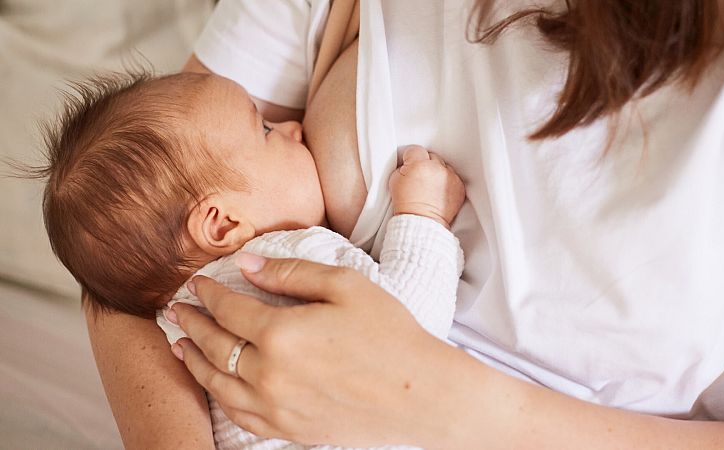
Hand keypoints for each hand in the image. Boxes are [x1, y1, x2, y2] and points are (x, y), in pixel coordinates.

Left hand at [169, 256, 467, 447]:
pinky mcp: (289, 429)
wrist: (420, 394)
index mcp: (282, 333)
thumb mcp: (346, 285)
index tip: (197, 283)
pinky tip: (214, 385)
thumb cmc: (390, 334)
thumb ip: (292, 273)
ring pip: (217, 383)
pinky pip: (239, 414)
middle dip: (191, 324)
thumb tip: (248, 264)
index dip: (209, 293)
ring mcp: (276, 407)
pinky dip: (218, 396)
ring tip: (179, 346)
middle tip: (175, 311)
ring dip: (192, 361)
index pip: (229, 308)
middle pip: (214, 345)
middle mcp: (269, 374)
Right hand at [389, 146, 465, 227]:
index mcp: (419, 164)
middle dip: (425, 164)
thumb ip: (403, 167)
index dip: (411, 158)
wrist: (421, 222)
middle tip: (420, 177)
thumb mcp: (394, 181)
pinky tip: (439, 191)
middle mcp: (436, 168)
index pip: (415, 150)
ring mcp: (450, 177)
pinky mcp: (459, 186)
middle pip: (431, 156)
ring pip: (443, 165)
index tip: (410, 165)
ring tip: (430, 186)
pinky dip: (447, 182)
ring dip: (438, 172)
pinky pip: (453, 177)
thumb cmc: (407, 205)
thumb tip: (409, 163)